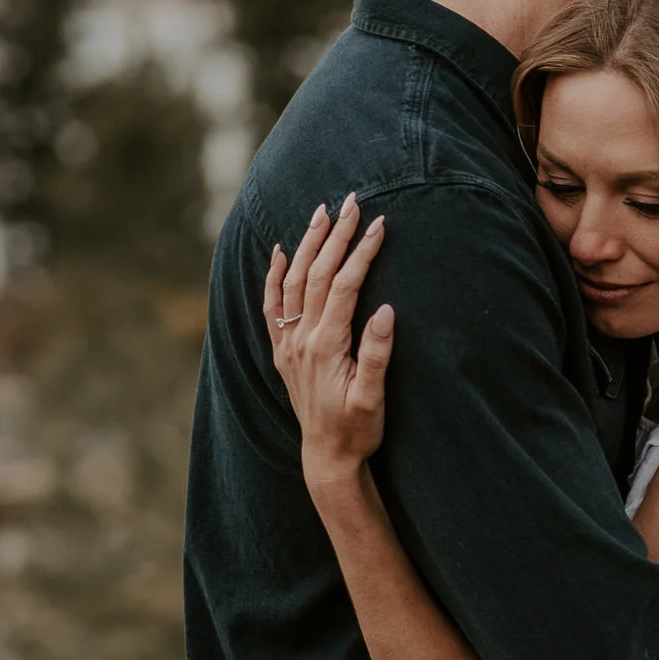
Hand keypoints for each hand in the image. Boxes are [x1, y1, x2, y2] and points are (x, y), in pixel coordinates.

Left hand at [263, 195, 393, 496]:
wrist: (326, 458)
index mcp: (326, 346)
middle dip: (336, 235)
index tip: (380, 224)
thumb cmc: (357, 429)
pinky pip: (271, 305)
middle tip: (353, 201)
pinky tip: (279, 251)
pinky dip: (274, 275)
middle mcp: (301, 339)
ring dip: (307, 244)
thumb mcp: (373, 398)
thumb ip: (377, 354)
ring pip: (293, 282)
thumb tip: (386, 310)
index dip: (362, 252)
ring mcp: (288, 344)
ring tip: (322, 213)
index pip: (344, 285)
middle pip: (316, 274)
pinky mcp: (283, 351)